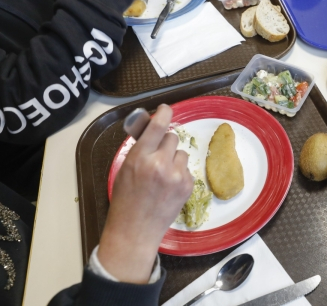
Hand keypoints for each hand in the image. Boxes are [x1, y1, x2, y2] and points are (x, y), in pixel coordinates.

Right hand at [97, 104, 192, 283]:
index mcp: (140, 158)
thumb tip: (150, 129)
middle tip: (157, 157)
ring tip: (162, 176)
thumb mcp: (125, 170)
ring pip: (181, 153)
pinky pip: (186, 168)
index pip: (157, 126)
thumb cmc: (126, 200)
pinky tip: (169, 187)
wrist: (136, 230)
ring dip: (174, 159)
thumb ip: (140, 150)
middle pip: (171, 137)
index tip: (166, 109)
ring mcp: (176, 175)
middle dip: (165, 144)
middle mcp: (160, 164)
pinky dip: (179, 174)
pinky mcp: (188, 185)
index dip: (163, 114)